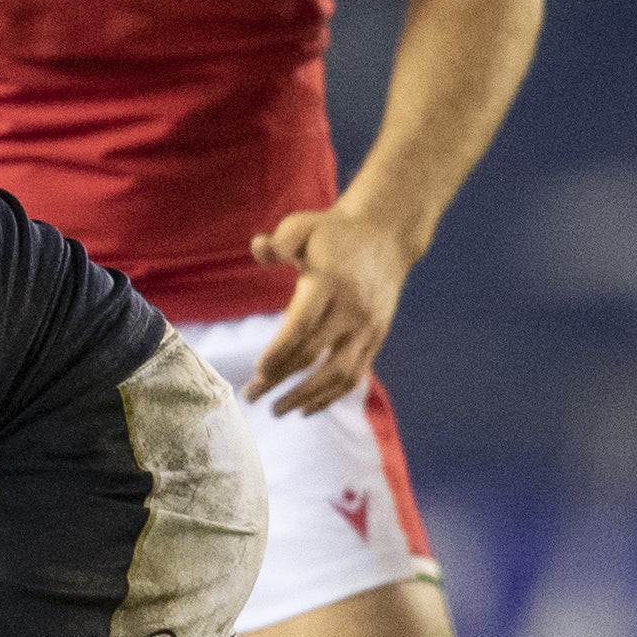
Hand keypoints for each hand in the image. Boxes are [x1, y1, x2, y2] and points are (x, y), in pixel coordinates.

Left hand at [245, 205, 416, 415]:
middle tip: (250, 397)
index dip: (279, 352)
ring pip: (338, 374)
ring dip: (306, 397)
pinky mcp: (376, 337)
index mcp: (329, 283)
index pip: (302, 325)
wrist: (386, 236)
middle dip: (279, 380)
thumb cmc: (335, 233)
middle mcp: (350, 309)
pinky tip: (306, 410)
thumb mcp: (304, 225)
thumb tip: (258, 249)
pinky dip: (331, 397)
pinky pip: (355, 375)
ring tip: (277, 411)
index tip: (258, 372)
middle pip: (313, 356)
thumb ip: (280, 240)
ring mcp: (366, 326)